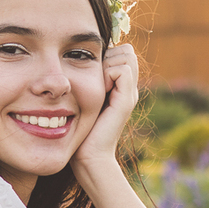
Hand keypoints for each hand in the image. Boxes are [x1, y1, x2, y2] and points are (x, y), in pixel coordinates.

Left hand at [72, 41, 139, 183]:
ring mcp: (130, 94)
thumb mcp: (84, 100)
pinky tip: (98, 90)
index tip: (92, 73)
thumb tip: (79, 61)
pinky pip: (122, 70)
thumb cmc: (81, 132)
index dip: (108, 54)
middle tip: (94, 78)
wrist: (90, 157)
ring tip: (95, 86)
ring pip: (126, 56)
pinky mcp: (126, 100)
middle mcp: (129, 89)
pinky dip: (107, 73)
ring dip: (107, 64)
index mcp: (121, 88)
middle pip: (126, 51)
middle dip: (108, 56)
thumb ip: (88, 82)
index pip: (123, 52)